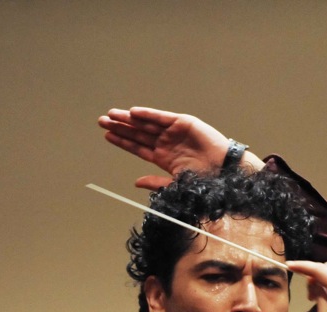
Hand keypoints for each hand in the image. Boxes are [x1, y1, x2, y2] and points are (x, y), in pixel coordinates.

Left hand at [98, 107, 263, 189]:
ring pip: (146, 124)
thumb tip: (136, 182)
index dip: (123, 141)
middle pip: (138, 133)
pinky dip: (148, 114)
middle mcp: (166, 143)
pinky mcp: (183, 123)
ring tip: (112, 115)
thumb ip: (155, 182)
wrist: (224, 172)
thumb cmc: (204, 181)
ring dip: (129, 119)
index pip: (138, 147)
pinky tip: (133, 113)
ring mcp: (174, 132)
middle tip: (102, 121)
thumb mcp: (175, 184)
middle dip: (120, 127)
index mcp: (163, 158)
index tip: (107, 136)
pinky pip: (161, 117)